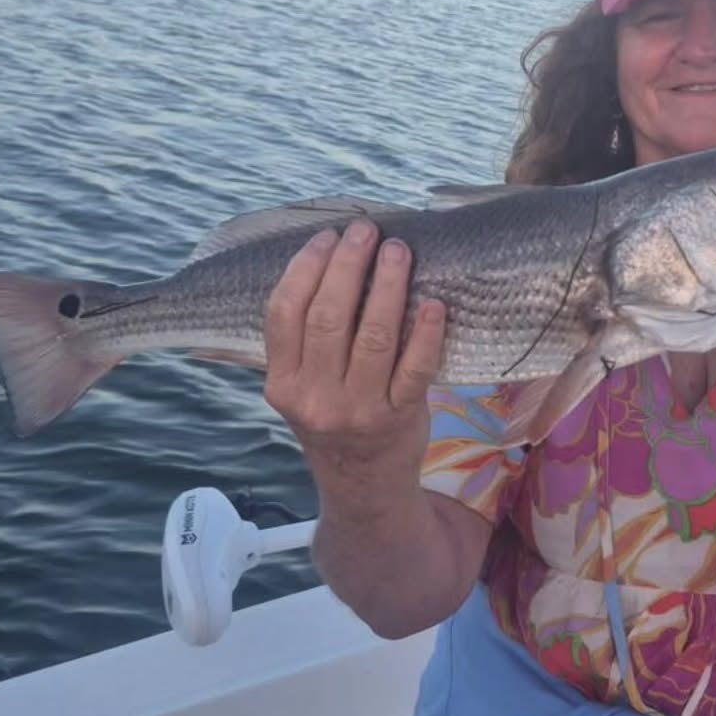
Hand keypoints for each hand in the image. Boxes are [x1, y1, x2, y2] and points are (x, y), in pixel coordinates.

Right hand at [263, 220, 445, 493]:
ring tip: (398, 251)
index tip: (327, 237)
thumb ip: (304, 341)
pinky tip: (433, 304)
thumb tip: (332, 261)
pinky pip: (415, 368)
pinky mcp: (399, 416)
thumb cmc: (335, 418)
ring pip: (372, 336)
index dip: (305, 269)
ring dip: (388, 286)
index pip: (284, 314)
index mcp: (282, 384)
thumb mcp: (301, 389)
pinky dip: (425, 333)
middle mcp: (315, 398)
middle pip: (328, 317)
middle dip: (348, 265)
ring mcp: (358, 409)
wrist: (364, 484)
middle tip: (366, 231)